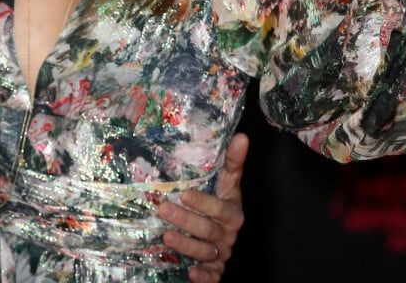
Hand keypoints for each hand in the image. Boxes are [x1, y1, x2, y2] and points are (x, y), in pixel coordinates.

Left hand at [159, 133, 247, 282]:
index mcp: (232, 212)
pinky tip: (190, 273)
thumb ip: (232, 162)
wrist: (217, 231)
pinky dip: (203, 277)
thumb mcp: (226, 182)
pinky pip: (211, 276)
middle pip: (208, 230)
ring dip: (186, 245)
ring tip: (165, 236)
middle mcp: (228, 234)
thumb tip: (242, 136)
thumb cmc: (218, 201)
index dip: (204, 203)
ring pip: (205, 252)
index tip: (184, 194)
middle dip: (186, 221)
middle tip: (163, 208)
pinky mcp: (214, 270)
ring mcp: (221, 253)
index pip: (220, 209)